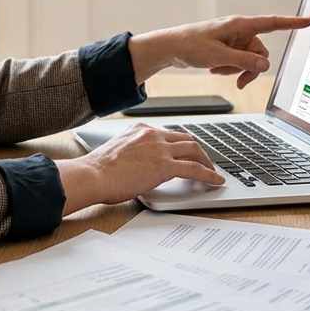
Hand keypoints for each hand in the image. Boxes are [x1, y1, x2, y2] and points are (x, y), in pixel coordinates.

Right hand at [56, 123, 222, 215]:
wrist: (93, 176)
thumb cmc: (99, 170)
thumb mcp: (119, 153)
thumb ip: (134, 154)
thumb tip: (142, 167)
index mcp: (140, 130)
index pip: (169, 134)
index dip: (181, 145)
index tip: (186, 153)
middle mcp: (152, 135)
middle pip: (185, 139)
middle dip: (198, 151)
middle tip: (205, 162)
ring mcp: (160, 149)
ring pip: (194, 150)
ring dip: (206, 161)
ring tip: (212, 172)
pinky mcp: (165, 165)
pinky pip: (194, 168)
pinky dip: (208, 174)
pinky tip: (215, 180)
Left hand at [128, 14, 309, 87]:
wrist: (170, 48)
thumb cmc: (190, 44)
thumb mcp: (218, 56)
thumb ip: (243, 61)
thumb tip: (264, 65)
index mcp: (240, 25)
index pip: (272, 23)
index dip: (292, 23)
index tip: (309, 21)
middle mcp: (239, 31)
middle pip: (261, 52)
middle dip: (250, 67)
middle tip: (235, 78)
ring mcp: (234, 40)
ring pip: (250, 60)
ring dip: (237, 69)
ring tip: (217, 69)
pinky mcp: (228, 48)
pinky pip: (239, 62)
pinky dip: (230, 68)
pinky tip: (214, 69)